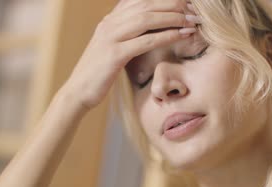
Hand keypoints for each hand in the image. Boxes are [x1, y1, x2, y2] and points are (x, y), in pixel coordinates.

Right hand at [65, 0, 198, 109]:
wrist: (77, 92)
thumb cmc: (98, 74)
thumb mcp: (111, 49)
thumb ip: (126, 36)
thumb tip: (147, 32)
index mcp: (109, 21)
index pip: (140, 1)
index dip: (164, 0)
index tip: (185, 3)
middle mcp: (109, 24)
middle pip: (146, 5)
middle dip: (173, 5)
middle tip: (194, 9)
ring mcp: (110, 38)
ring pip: (146, 19)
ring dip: (173, 18)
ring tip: (192, 20)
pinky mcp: (114, 54)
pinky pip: (145, 41)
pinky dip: (166, 36)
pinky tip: (181, 35)